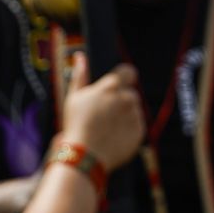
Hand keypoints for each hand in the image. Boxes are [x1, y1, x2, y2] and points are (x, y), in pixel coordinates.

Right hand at [58, 52, 144, 169]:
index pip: (128, 71)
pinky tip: (113, 136)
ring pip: (133, 110)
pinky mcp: (140, 131)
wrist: (85, 155)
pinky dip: (128, 130)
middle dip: (120, 101)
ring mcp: (135, 115)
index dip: (124, 77)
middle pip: (129, 94)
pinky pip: (136, 126)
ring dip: (124, 115)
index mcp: (112, 86)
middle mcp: (127, 98)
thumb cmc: (76, 125)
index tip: (117, 85)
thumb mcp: (74, 97)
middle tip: (104, 114)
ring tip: (106, 128)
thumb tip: (80, 56)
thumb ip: (80, 75)